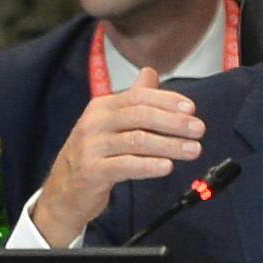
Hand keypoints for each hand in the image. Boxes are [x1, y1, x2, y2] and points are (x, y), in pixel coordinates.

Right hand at [26, 83, 204, 244]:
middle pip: (140, 116)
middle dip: (173, 122)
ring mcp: (91, 147)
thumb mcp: (109, 123)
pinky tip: (167, 166)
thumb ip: (132, 100)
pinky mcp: (92, 171)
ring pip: (137, 141)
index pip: (138, 96)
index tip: (191, 109)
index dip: (167, 101)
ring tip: (192, 150)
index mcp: (101, 107)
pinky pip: (125, 166)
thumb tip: (150, 72)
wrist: (63, 191)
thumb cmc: (93, 155)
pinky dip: (149, 166)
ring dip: (169, 145)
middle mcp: (95, 123)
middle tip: (198, 129)